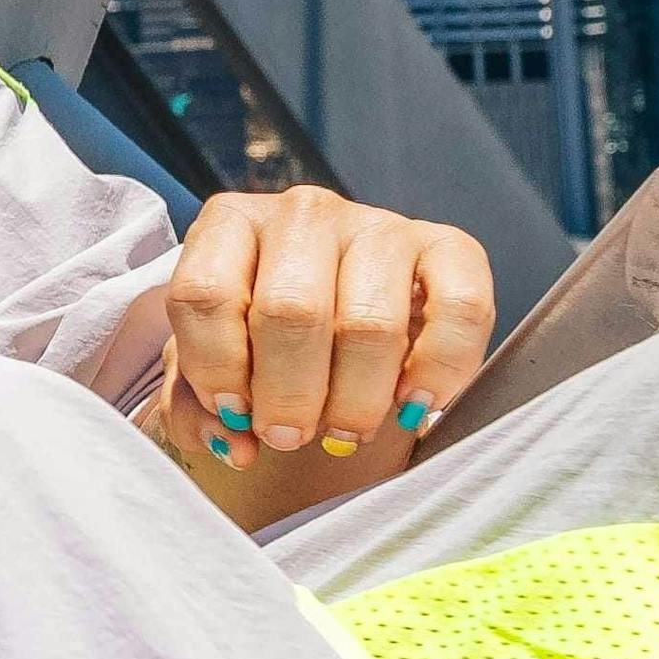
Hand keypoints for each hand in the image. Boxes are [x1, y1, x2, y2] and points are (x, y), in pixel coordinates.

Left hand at [139, 186, 499, 527]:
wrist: (336, 331)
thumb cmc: (261, 350)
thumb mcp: (213, 371)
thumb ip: (198, 409)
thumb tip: (236, 444)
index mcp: (231, 226)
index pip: (206, 292)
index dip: (216, 366)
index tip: (234, 411)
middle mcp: (304, 213)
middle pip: (291, 311)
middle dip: (288, 396)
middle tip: (289, 437)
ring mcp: (380, 226)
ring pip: (370, 324)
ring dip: (355, 401)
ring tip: (343, 432)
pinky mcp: (448, 248)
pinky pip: (460, 309)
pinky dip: (439, 371)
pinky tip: (413, 406)